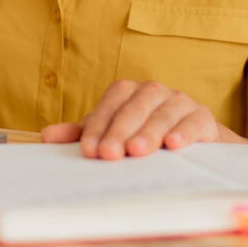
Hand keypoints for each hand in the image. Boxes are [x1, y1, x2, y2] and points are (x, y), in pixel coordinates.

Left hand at [40, 79, 223, 158]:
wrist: (193, 140)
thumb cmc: (143, 134)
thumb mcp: (112, 133)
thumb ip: (82, 133)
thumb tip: (46, 137)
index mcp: (127, 92)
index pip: (109, 107)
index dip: (97, 128)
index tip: (88, 152)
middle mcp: (152, 91)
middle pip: (133, 110)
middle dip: (119, 133)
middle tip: (109, 155)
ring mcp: (178, 101)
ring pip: (161, 115)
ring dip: (148, 133)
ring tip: (137, 152)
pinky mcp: (202, 117)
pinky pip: (192, 122)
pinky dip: (183, 132)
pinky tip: (173, 145)